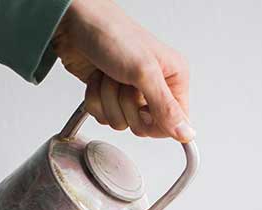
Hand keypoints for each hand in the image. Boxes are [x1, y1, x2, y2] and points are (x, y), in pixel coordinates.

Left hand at [53, 0, 194, 141]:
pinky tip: (98, 80)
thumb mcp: (145, 72)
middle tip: (124, 83)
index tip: (143, 108)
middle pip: (144, 127)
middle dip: (126, 107)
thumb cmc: (113, 34)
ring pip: (121, 123)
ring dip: (108, 100)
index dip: (155, 123)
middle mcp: (155, 89)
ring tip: (109, 76)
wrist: (75, 22)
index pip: (173, 124)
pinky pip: (104, 117)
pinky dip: (96, 100)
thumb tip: (186, 133)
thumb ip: (166, 107)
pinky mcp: (110, 97)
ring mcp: (131, 94)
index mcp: (173, 80)